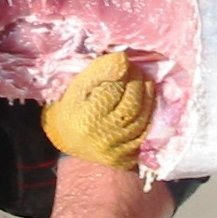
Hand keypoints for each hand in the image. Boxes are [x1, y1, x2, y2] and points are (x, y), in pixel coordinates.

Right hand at [41, 51, 154, 170]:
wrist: (67, 139)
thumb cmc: (73, 106)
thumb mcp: (79, 84)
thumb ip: (101, 69)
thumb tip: (124, 59)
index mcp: (86, 117)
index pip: (113, 90)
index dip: (124, 72)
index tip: (125, 61)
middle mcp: (101, 137)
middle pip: (131, 105)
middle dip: (138, 82)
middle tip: (137, 69)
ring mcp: (115, 150)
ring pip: (141, 119)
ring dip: (148, 95)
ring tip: (144, 80)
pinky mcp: (124, 158)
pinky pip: (144, 133)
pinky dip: (149, 113)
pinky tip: (146, 101)